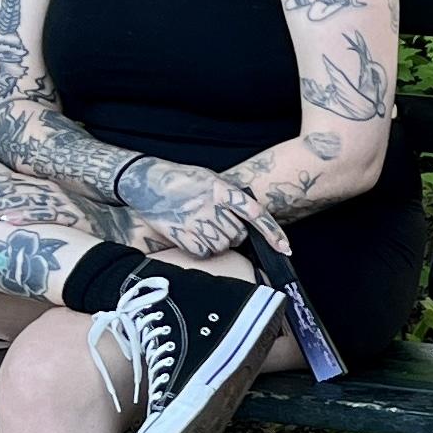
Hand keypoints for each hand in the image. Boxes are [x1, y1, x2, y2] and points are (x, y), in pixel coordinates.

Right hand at [122, 158, 294, 261]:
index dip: (272, 232)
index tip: (285, 248)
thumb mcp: (211, 179)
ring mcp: (197, 222)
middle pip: (238, 235)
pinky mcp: (183, 236)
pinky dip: (201, 249)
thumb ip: (230, 195)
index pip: (255, 213)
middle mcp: (212, 207)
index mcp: (222, 190)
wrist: (146, 183)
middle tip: (214, 222)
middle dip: (232, 233)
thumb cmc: (182, 179)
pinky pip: (204, 253)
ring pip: (222, 246)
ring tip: (199, 225)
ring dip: (216, 241)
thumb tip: (249, 216)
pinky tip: (190, 234)